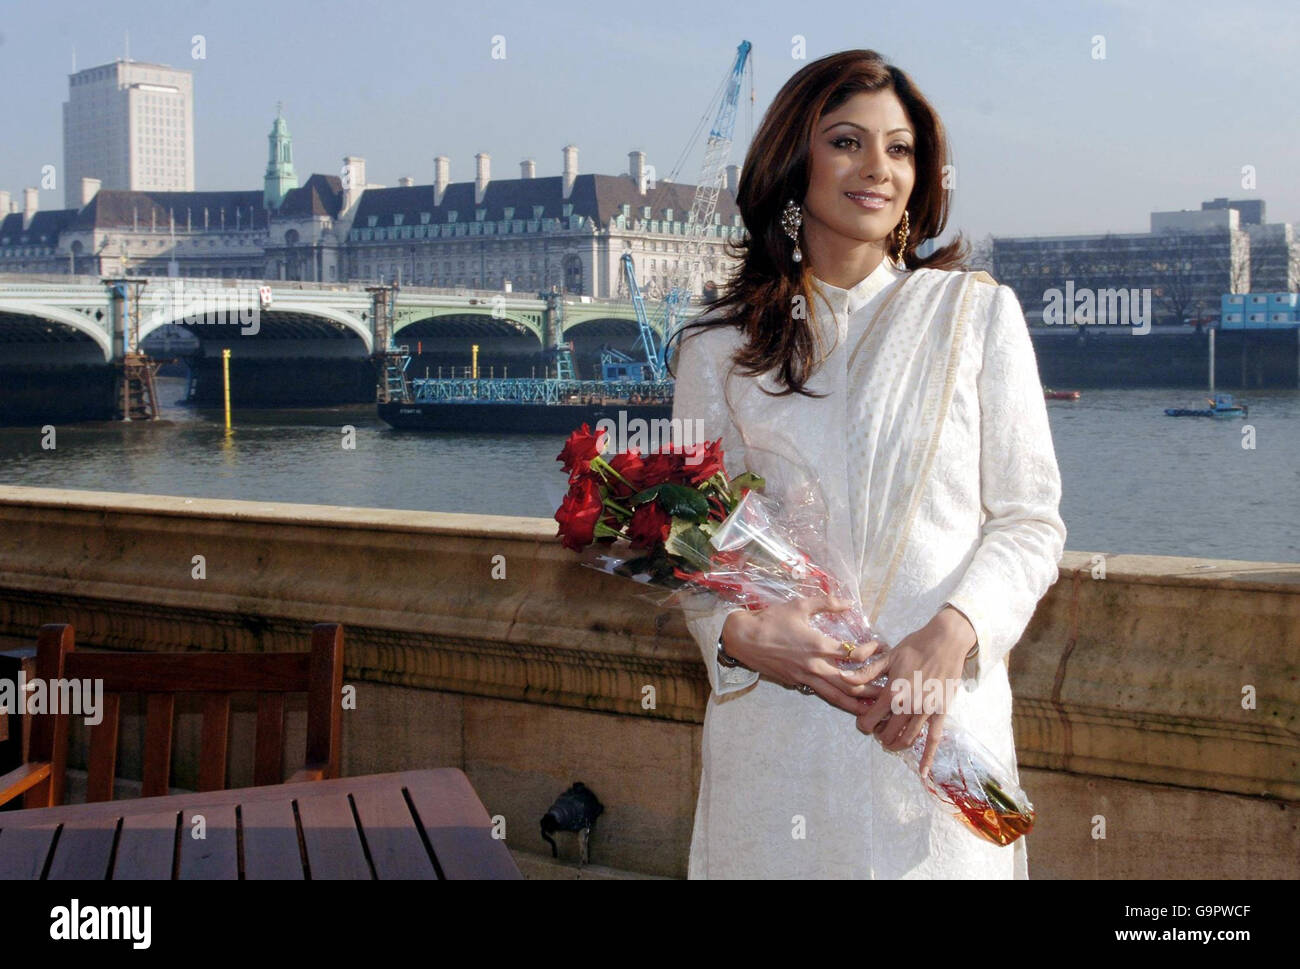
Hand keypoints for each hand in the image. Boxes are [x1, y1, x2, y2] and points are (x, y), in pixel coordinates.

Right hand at [721, 594, 885, 716]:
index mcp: (818, 645)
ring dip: (857, 704)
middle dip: (872, 689)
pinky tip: (848, 702)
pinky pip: (821, 694)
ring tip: (875, 710)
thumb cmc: (771, 620)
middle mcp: (815, 666)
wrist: (744, 639)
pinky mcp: (796, 684)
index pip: (853, 655)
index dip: (871, 653)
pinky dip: (837, 700)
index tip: (881, 648)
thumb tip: (848, 603)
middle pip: (850, 684)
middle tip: (891, 691)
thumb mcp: (799, 606)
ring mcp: (805, 678)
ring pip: (836, 697)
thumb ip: (826, 603)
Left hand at [838, 606, 976, 777]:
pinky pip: (934, 739)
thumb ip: (865, 671)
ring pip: (908, 738)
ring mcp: (926, 711)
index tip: (862, 723)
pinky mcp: (941, 712)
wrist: (945, 641)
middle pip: (888, 733)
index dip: (863, 724)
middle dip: (880, 736)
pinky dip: (928, 757)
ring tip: (890, 742)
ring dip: (896, 745)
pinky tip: (923, 772)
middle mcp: (908, 705)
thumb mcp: (887, 656)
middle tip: (878, 732)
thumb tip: (843, 677)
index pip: (870, 719)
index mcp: (892, 692)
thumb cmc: (915, 646)